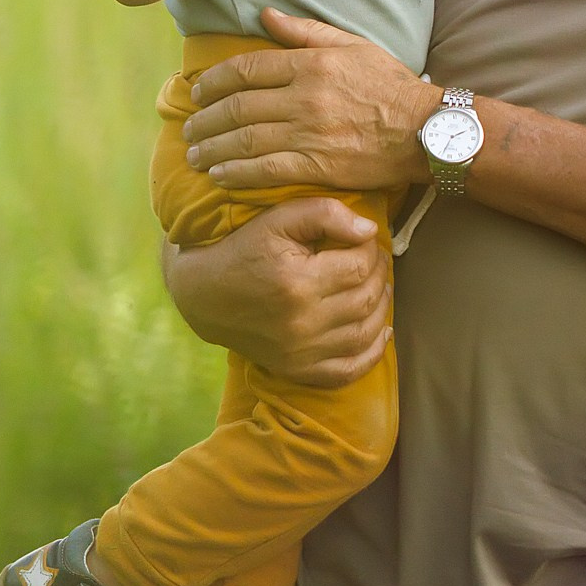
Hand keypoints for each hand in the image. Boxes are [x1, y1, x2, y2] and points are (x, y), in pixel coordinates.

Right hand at [163, 196, 390, 384]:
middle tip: (374, 260)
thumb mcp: (278, 219)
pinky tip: (381, 332)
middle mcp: (302, 322)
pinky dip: (371, 354)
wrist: (203, 294)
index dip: (371, 250)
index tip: (364, 240)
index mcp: (298, 282)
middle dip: (379, 275)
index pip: (360, 266)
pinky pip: (347, 371)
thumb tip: (369, 231)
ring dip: (382, 308)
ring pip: (364, 334)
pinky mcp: (297, 370)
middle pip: (366, 299)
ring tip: (378, 286)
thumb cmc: (243, 249)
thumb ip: (325, 215)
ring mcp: (301, 352)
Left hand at [183, 11, 438, 192]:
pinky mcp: (317, 166)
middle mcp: (304, 98)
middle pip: (237, 107)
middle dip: (205, 119)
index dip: (214, 81)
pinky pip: (265, 171)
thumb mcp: (353, 45)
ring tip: (194, 155)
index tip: (198, 91)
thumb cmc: (391, 85)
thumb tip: (265, 15)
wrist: (425, 130)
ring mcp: (309, 134)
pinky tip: (219, 177)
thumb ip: (305, 31)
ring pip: (245, 141)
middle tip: (188, 128)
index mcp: (310, 65)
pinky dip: (236, 174)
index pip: (247, 69)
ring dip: (212, 149)